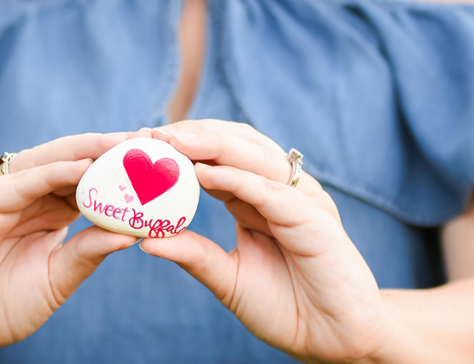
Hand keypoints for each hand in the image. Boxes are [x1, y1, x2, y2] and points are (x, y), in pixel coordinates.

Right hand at [0, 131, 147, 362]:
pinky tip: (82, 166)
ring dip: (87, 149)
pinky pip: (20, 182)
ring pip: (48, 160)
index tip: (159, 157)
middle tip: (149, 138)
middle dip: (111, 147)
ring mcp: (2, 195)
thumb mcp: (59, 278)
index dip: (122, 165)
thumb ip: (89, 252)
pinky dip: (51, 171)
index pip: (90, 176)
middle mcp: (28, 195)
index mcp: (50, 209)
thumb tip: (134, 233)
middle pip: (73, 159)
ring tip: (123, 143)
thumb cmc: (6, 305)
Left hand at [144, 120, 394, 362]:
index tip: (141, 146)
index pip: (216, 160)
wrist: (333, 340)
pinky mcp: (314, 217)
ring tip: (171, 141)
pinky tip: (203, 173)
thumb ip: (193, 254)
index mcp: (256, 199)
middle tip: (149, 134)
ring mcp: (298, 199)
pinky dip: (237, 178)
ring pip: (253, 157)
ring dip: (211, 145)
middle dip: (192, 135)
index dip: (180, 149)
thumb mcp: (227, 277)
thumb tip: (144, 240)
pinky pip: (271, 191)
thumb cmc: (285, 307)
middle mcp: (278, 191)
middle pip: (234, 145)